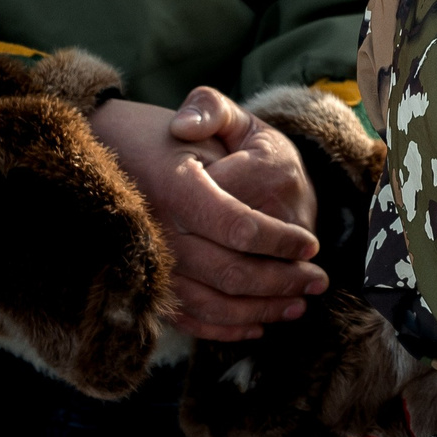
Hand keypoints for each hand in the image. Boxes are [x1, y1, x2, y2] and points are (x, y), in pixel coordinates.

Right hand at [90, 89, 323, 341]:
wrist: (118, 164)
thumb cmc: (168, 139)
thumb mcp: (198, 112)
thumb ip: (207, 108)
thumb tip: (186, 125)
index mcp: (177, 189)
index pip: (239, 226)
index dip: (281, 240)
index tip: (311, 245)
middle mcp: (161, 232)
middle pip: (232, 272)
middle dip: (284, 281)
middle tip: (318, 280)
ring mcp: (152, 265)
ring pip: (215, 304)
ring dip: (263, 310)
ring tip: (298, 305)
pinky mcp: (151, 288)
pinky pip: (190, 319)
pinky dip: (227, 328)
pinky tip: (257, 324)